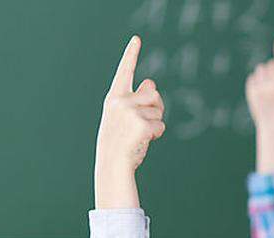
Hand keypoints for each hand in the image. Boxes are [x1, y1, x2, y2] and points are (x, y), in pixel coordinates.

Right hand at [95, 36, 165, 208]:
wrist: (112, 163)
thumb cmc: (119, 140)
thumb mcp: (124, 116)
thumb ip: (136, 99)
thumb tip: (151, 82)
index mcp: (114, 97)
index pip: (124, 71)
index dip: (131, 54)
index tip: (137, 39)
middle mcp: (120, 100)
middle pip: (153, 92)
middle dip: (155, 106)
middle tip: (142, 123)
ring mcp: (131, 111)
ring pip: (159, 109)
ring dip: (156, 122)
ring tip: (139, 134)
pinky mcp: (142, 124)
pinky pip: (161, 125)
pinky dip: (157, 134)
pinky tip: (144, 140)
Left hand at [245, 37, 273, 132]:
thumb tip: (272, 62)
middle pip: (271, 64)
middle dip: (272, 69)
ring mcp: (263, 89)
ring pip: (261, 68)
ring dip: (264, 74)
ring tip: (268, 88)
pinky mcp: (252, 92)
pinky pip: (253, 77)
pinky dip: (256, 83)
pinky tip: (261, 93)